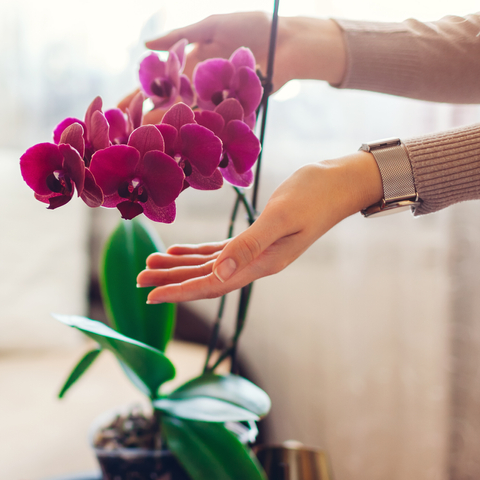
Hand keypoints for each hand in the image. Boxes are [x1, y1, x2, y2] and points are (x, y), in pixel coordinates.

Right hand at [119, 14, 345, 121]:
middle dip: (145, 122)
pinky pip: (213, 126)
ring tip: (146, 142)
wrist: (290, 42)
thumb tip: (146, 45)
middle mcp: (199, 90)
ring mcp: (216, 104)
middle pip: (167, 109)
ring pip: (186, 121)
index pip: (157, 86)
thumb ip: (180, 35)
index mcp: (190, 69)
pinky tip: (180, 142)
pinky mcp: (235, 114)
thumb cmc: (253, 28)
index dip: (136, 97)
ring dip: (168, 132)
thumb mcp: (212, 26)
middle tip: (123, 135)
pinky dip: (197, 134)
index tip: (114, 109)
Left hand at [136, 152, 382, 302]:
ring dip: (178, 267)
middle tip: (137, 279)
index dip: (180, 291)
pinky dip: (195, 253)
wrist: (341, 183)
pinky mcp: (256, 238)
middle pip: (205, 278)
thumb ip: (250, 246)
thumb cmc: (315, 195)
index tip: (151, 296)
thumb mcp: (280, 217)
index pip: (212, 284)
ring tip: (147, 265)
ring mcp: (256, 254)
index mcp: (261, 265)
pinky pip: (219, 251)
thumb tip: (219, 274)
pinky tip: (174, 251)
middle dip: (171, 280)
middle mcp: (256, 265)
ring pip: (208, 266)